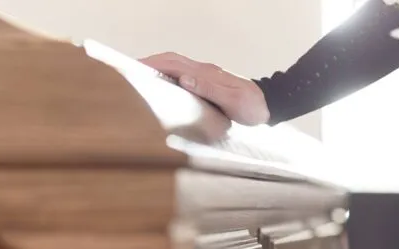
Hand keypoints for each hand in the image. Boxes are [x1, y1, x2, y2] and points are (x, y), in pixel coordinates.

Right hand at [139, 52, 269, 125]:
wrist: (270, 107)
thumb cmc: (253, 108)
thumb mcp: (234, 101)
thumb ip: (210, 89)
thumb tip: (184, 78)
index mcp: (207, 74)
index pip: (174, 63)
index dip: (152, 64)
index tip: (133, 67)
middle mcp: (205, 72)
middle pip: (171, 61)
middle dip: (149, 64)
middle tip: (128, 73)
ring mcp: (206, 77)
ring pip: (176, 68)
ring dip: (157, 70)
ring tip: (139, 81)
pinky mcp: (208, 84)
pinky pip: (183, 77)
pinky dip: (167, 78)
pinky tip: (160, 89)